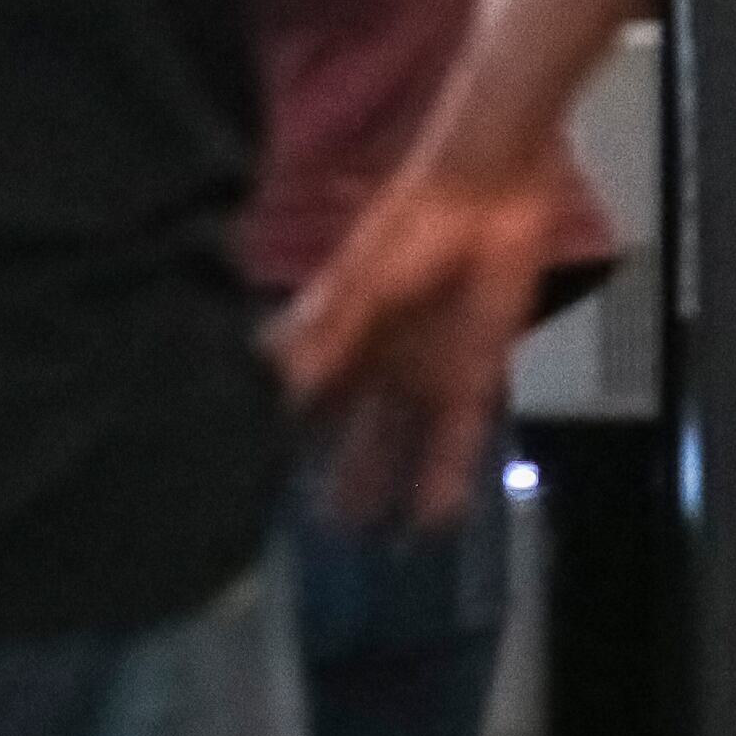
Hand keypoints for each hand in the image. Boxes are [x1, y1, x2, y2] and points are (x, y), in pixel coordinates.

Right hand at [273, 158, 562, 530]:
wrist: (485, 202)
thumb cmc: (407, 229)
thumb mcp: (354, 288)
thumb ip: (318, 340)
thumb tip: (273, 389)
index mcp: (336, 331)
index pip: (299, 389)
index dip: (277, 426)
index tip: (250, 468)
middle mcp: (376, 357)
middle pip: (348, 425)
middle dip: (329, 467)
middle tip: (308, 517)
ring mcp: (421, 370)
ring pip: (398, 440)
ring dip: (383, 481)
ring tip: (363, 533)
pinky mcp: (470, 377)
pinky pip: (456, 437)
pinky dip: (445, 475)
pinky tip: (435, 514)